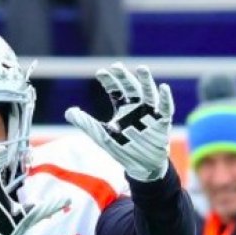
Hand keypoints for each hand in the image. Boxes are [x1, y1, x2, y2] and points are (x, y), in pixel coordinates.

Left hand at [65, 63, 173, 181]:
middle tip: (117, 66)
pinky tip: (164, 88)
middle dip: (124, 77)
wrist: (141, 167)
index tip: (100, 72)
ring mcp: (151, 114)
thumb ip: (86, 123)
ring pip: (149, 94)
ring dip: (146, 81)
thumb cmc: (124, 149)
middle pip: (131, 88)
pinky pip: (166, 109)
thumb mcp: (102, 136)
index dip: (109, 80)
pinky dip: (166, 99)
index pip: (116, 90)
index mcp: (124, 108)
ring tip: (142, 68)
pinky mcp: (162, 123)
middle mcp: (138, 107)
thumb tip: (69, 111)